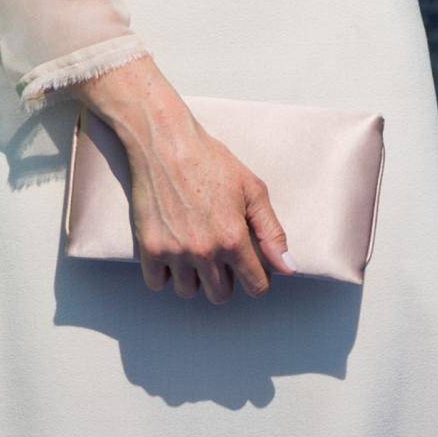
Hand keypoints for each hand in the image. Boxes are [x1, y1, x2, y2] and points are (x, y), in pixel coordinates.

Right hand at [78, 57, 294, 303]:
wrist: (166, 142)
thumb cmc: (211, 160)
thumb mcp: (252, 189)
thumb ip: (272, 232)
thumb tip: (288, 269)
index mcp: (232, 238)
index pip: (255, 286)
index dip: (257, 279)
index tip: (251, 268)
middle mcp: (204, 251)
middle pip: (220, 294)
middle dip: (225, 278)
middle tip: (220, 252)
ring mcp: (174, 252)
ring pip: (189, 291)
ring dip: (194, 276)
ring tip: (195, 250)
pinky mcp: (149, 248)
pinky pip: (158, 284)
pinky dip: (165, 273)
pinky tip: (172, 250)